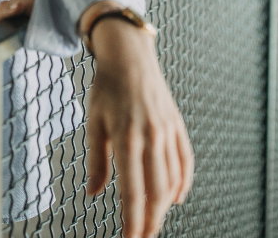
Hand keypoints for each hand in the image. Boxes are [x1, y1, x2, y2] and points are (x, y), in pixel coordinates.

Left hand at [84, 19, 193, 237]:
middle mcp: (151, 136)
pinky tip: (175, 198)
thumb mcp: (94, 123)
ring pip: (172, 180)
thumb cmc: (107, 89)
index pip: (132, 190)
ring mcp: (168, 132)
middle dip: (150, 221)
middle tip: (142, 237)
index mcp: (127, 137)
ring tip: (154, 223)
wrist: (131, 57)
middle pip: (156, 191)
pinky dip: (183, 183)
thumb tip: (93, 193)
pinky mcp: (178, 126)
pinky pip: (185, 161)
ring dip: (164, 206)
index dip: (132, 220)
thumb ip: (96, 160)